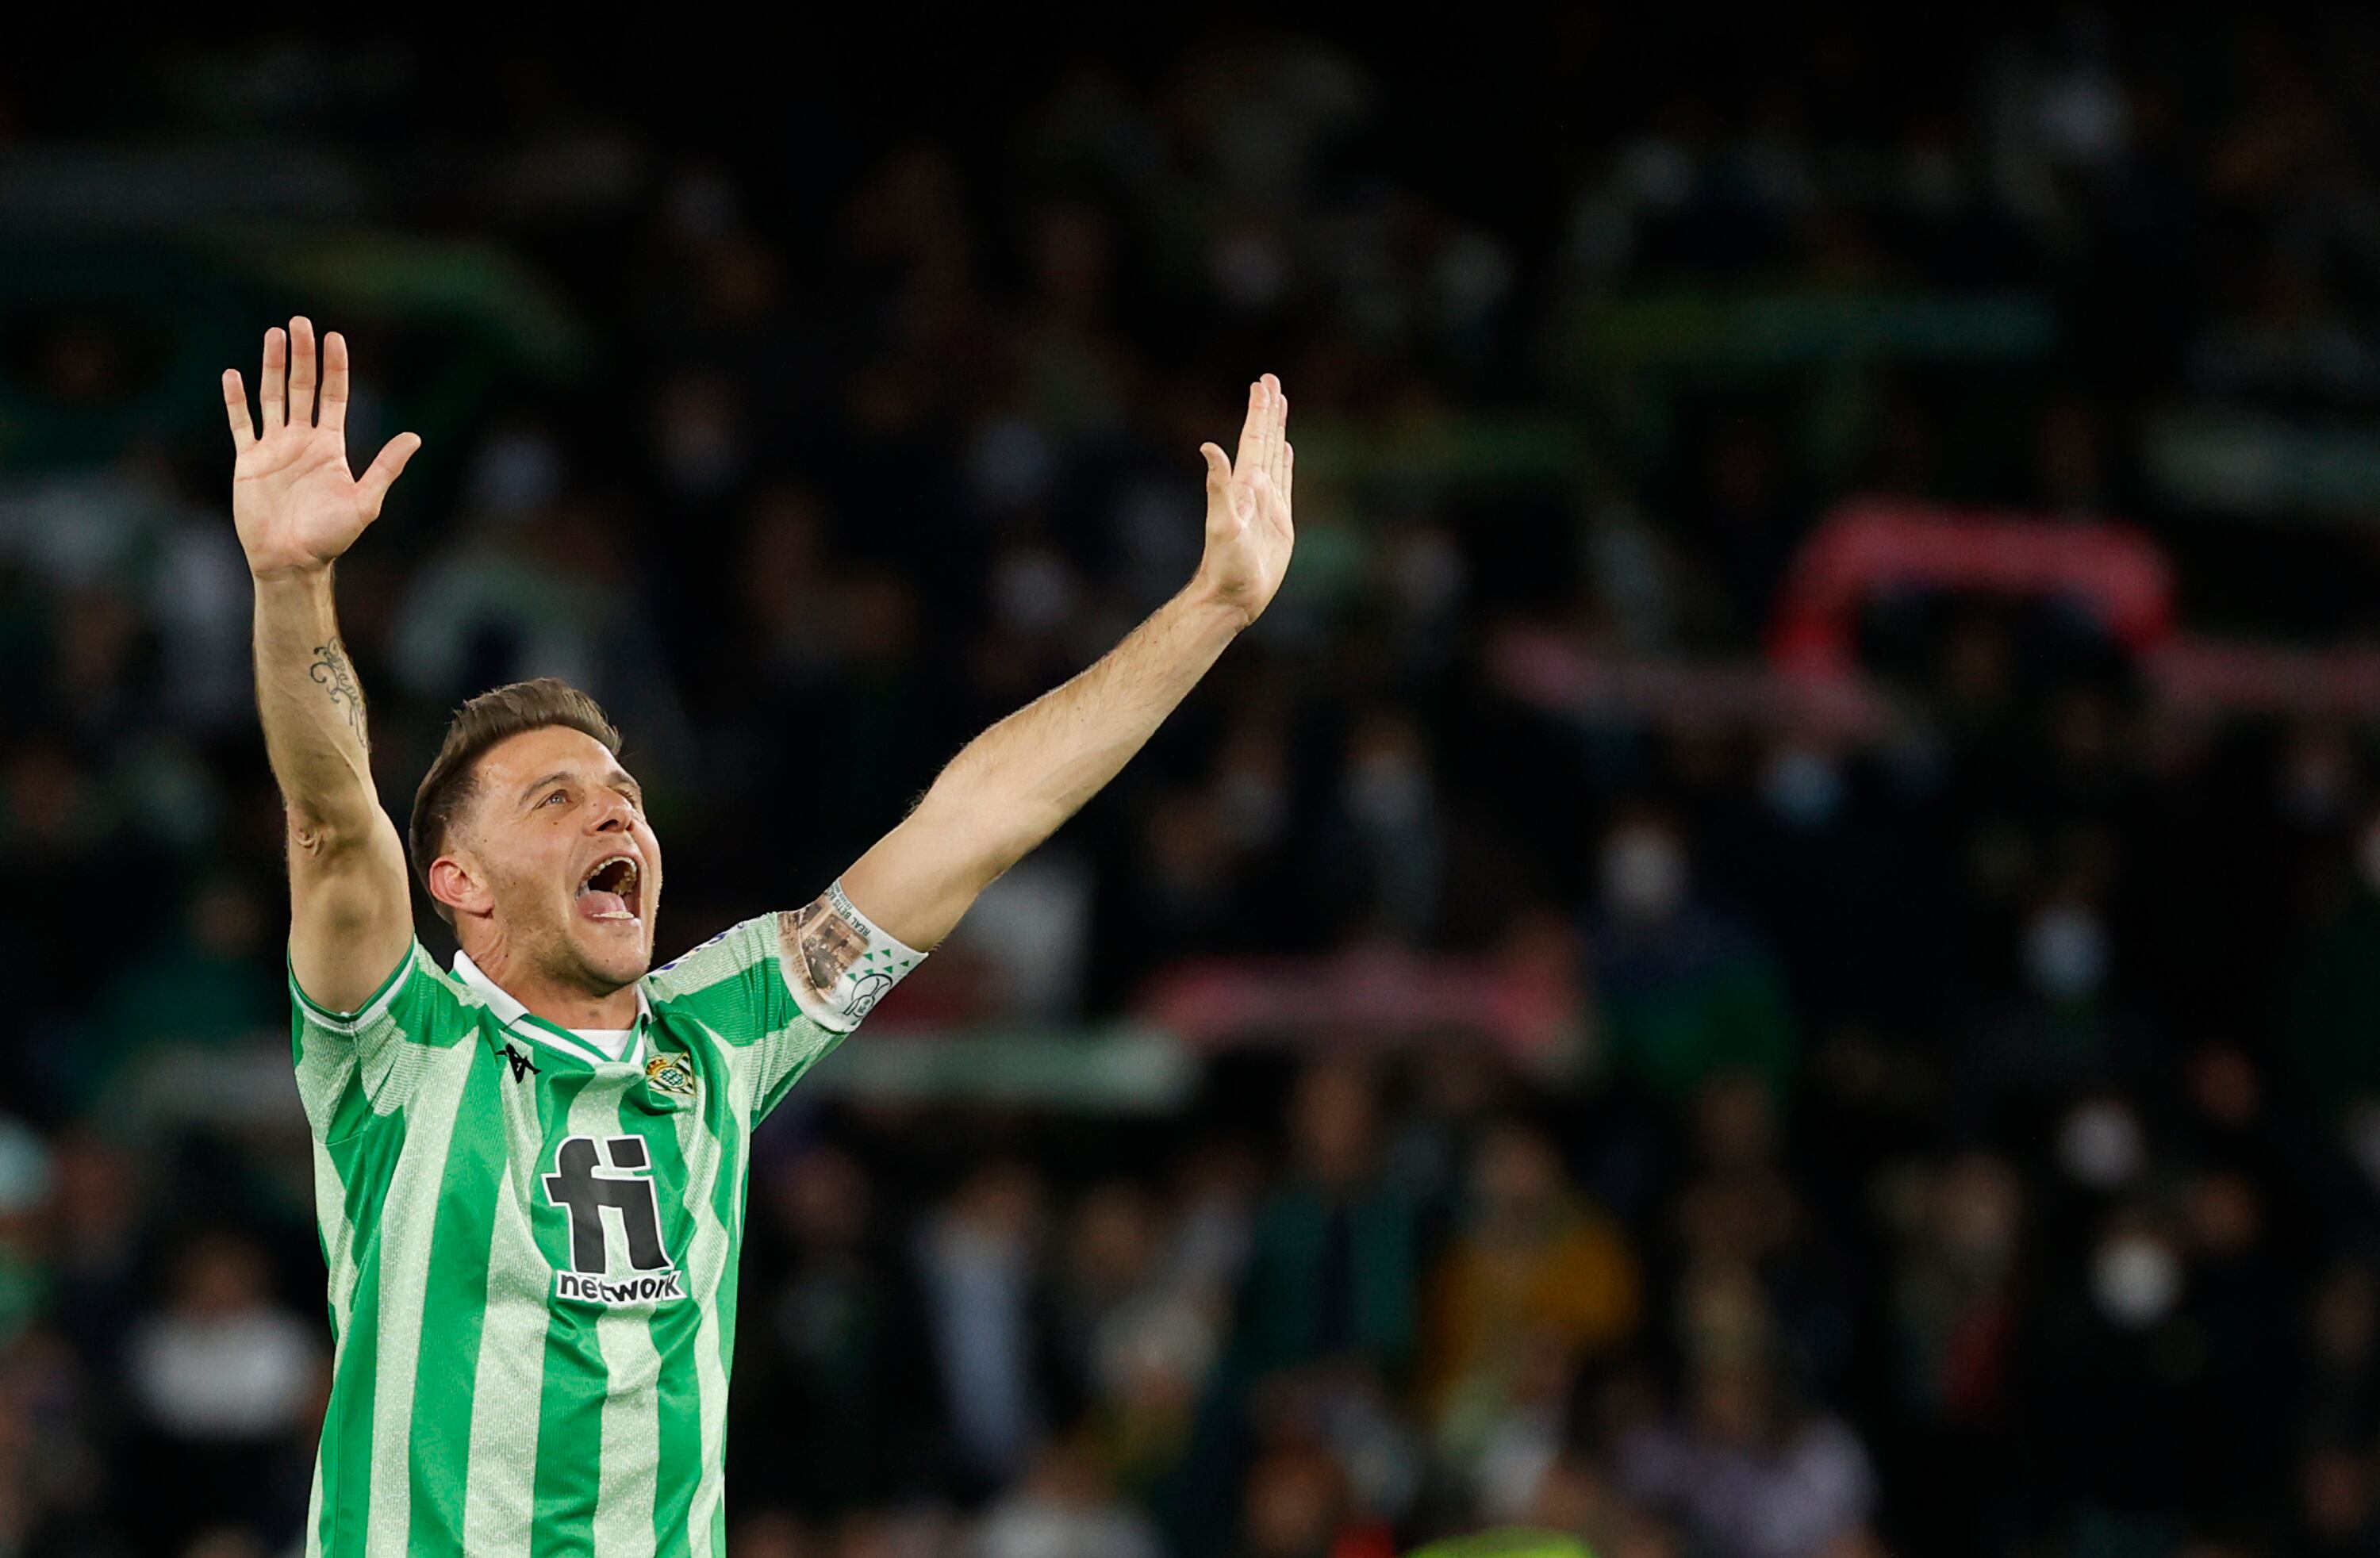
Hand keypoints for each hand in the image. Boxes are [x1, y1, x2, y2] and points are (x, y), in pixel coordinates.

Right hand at [223, 317, 420, 580]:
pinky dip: (236, 400)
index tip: (334, 337)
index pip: (333, 396)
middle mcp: (303, 441)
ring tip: (274, 335)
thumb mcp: (365, 502)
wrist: (291, 561)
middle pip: (302, 387)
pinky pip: (241, 424)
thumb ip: (385, 468)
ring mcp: (274, 449)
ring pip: (272, 397)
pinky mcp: (249, 462)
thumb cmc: (331, 537)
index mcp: (331, 446)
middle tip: (299, 322)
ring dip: (271, 366)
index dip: (334, 367)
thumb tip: (415, 437)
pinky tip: (233, 374)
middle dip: (302, 355)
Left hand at [1194, 374, 1294, 626]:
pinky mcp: (1280, 521)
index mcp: (1244, 485)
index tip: (1263, 383)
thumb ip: (1218, 485)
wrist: (1232, 597)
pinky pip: (1285, 483)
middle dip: (1268, 410)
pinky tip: (1286, 449)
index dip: (1259, 411)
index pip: (1253, 439)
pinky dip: (1286, 462)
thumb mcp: (1222, 524)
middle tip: (1271, 380)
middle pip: (1264, 440)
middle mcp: (1255, 489)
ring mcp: (1267, 504)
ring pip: (1275, 456)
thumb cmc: (1225, 565)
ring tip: (1280, 404)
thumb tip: (1208, 447)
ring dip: (1278, 430)